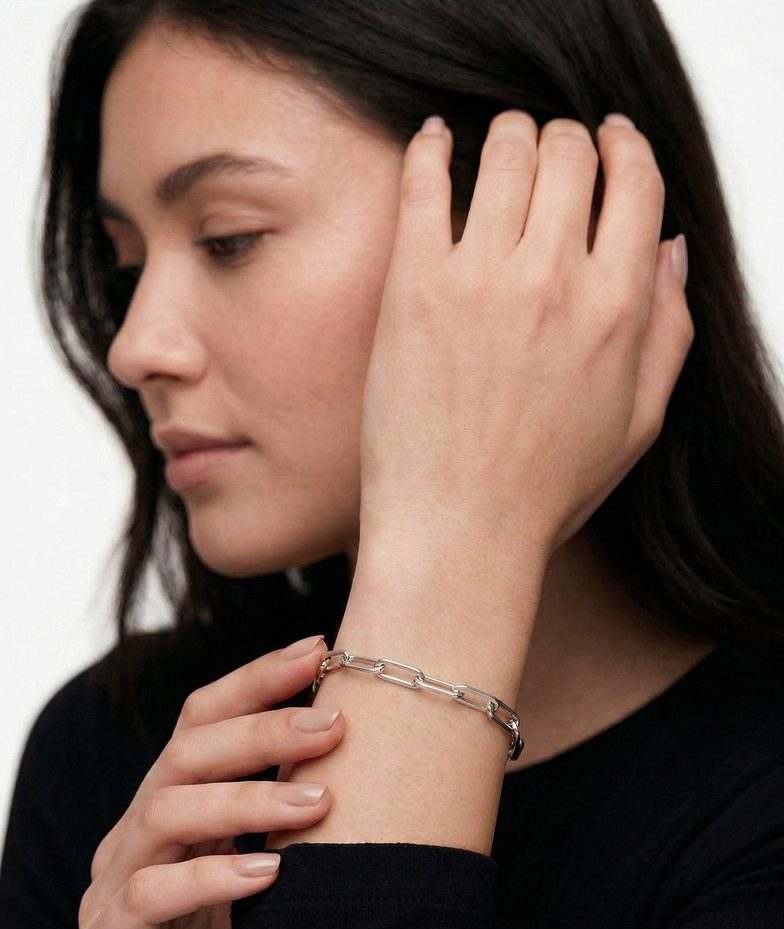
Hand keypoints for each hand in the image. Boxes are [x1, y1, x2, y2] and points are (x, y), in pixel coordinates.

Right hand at [70, 637, 342, 928]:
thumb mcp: (269, 873)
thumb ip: (288, 818)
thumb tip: (364, 745)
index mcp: (174, 808)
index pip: (203, 719)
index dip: (255, 679)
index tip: (317, 648)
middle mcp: (138, 837)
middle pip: (185, 752)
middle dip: (262, 728)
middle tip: (332, 723)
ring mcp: (113, 891)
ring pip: (166, 812)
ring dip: (247, 798)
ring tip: (317, 803)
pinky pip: (147, 899)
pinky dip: (210, 879)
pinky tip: (269, 876)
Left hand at [358, 111, 692, 560]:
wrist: (459, 530)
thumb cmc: (544, 488)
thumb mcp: (639, 421)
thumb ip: (668, 330)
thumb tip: (669, 251)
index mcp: (616, 309)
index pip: (635, 182)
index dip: (626, 147)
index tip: (612, 140)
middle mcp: (554, 281)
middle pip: (570, 152)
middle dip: (567, 139)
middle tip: (552, 151)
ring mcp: (480, 280)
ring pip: (504, 151)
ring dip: (508, 133)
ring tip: (498, 143)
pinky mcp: (414, 289)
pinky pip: (421, 183)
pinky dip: (428, 147)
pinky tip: (431, 140)